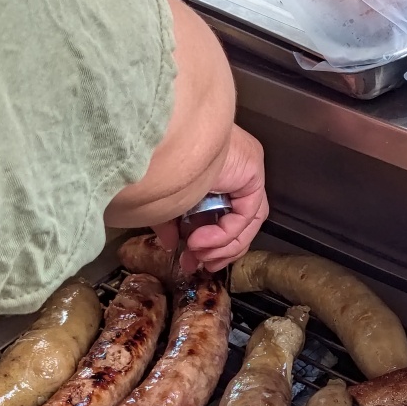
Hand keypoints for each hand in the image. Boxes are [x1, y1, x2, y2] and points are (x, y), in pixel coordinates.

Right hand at [167, 125, 267, 273]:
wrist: (158, 138)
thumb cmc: (154, 158)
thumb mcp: (163, 199)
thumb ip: (170, 222)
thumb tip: (171, 244)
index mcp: (214, 169)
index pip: (224, 213)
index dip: (212, 243)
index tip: (192, 260)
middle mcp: (234, 168)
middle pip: (240, 221)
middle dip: (219, 250)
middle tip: (198, 266)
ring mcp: (246, 169)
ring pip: (248, 221)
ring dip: (224, 246)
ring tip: (198, 256)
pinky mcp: (252, 172)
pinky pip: (247, 214)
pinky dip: (226, 234)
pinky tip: (200, 241)